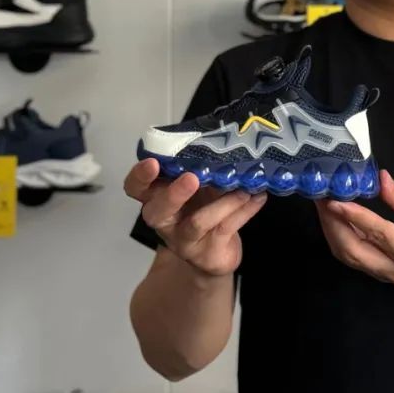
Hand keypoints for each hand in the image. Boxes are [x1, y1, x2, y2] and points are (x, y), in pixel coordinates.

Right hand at [124, 158, 266, 277]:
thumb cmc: (202, 209)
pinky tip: (258, 197)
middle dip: (173, 194)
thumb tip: (225, 138)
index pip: (135, 188)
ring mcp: (184, 240)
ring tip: (244, 188)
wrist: (215, 254)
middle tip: (191, 178)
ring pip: (197, 222)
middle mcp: (164, 221)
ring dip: (223, 202)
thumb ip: (201, 167)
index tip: (152, 162)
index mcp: (156, 198)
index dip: (140, 176)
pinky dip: (244, 211)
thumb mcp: (198, 187)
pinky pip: (225, 229)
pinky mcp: (207, 254)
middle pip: (157, 211)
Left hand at [315, 169, 393, 286]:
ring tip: (322, 205)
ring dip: (331, 230)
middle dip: (333, 224)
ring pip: (349, 256)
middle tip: (321, 198)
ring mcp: (384, 275)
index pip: (379, 234)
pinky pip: (352, 256)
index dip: (356, 217)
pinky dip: (339, 237)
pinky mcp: (378, 272)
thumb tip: (380, 179)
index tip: (336, 201)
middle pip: (354, 250)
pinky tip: (334, 218)